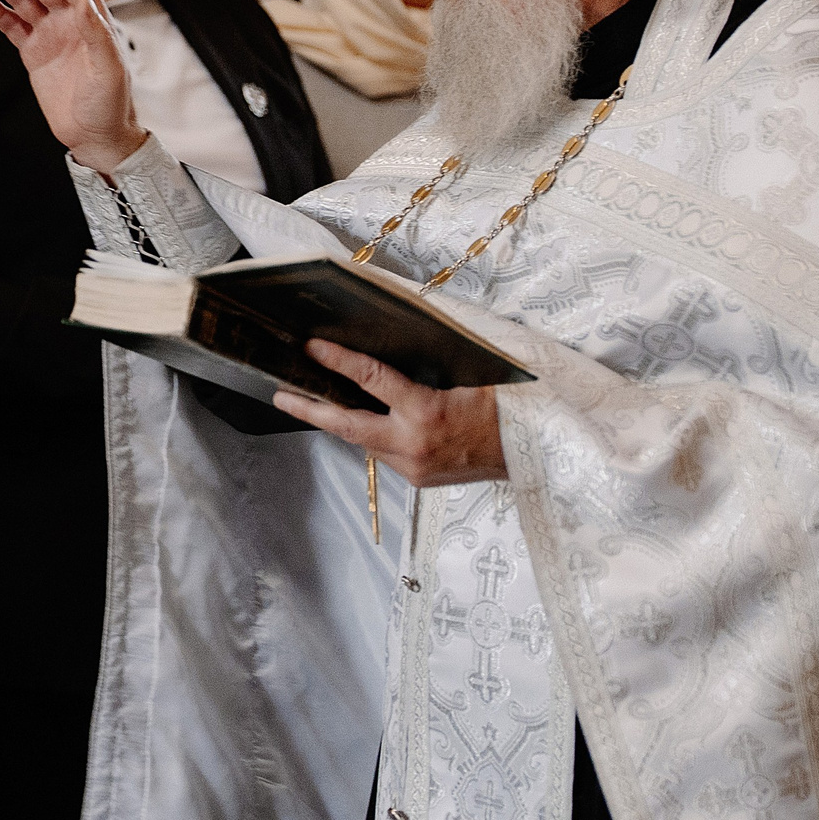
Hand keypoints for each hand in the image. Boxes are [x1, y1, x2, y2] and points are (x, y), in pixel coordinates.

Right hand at [0, 0, 149, 170]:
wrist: (95, 136)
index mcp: (93, 18)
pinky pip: (11, 27)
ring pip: (23, 0)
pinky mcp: (33, 53)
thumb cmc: (111, 103)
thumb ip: (98, 36)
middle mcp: (70, 20)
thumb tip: (82, 2)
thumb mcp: (110, 71)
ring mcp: (50, 34)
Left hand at [270, 340, 508, 486]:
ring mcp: (414, 468)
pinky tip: (362, 419)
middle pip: (348, 426)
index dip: (338, 361)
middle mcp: (414, 445)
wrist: (538, 456)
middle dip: (310, 410)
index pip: (372, 380)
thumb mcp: (476, 375)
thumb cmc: (511, 407)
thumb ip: (435, 362)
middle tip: (280, 395)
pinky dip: (371, 434)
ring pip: (364, 442)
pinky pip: (384, 452)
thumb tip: (398, 339)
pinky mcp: (419, 480)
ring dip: (341, 423)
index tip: (311, 346)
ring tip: (312, 403)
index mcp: (428, 414)